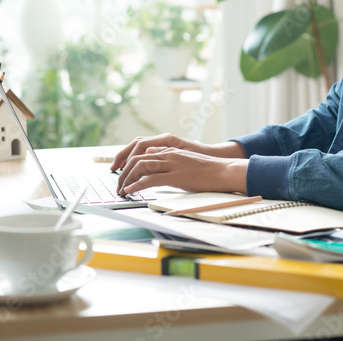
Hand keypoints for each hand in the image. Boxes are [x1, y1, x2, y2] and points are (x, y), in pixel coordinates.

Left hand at [116, 146, 247, 194]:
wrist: (224, 171)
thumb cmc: (207, 169)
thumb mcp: (185, 160)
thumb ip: (169, 158)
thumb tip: (153, 157)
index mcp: (170, 150)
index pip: (141, 152)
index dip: (127, 162)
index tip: (121, 173)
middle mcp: (168, 153)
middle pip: (136, 158)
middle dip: (123, 172)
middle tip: (118, 184)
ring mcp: (172, 163)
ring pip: (140, 167)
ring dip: (127, 179)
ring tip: (122, 190)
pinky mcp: (176, 176)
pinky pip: (150, 179)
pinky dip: (137, 185)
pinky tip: (131, 191)